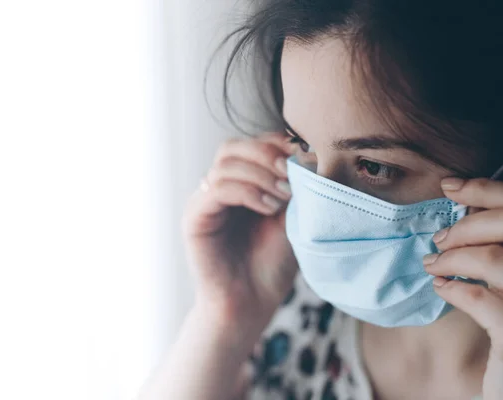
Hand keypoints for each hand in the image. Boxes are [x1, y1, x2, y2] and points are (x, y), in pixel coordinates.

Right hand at [182, 133, 298, 335]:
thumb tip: (308, 152)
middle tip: (291, 175)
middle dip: (267, 155)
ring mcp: (204, 200)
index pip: (252, 144)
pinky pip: (216, 188)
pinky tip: (268, 208)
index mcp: (241, 183)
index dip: (277, 144)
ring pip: (225, 163)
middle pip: (233, 146)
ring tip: (283, 198)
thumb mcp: (292, 215)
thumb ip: (295, 184)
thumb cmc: (274, 262)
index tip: (304, 158)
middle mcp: (218, 187)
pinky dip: (246, 192)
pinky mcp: (194, 216)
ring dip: (260, 174)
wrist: (253, 301)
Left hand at [423, 178, 502, 399]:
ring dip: (451, 256)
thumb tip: (465, 203)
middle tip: (438, 237)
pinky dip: (451, 288)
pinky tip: (442, 289)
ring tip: (433, 264)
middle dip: (467, 223)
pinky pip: (478, 296)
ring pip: (494, 257)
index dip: (488, 189)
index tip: (450, 187)